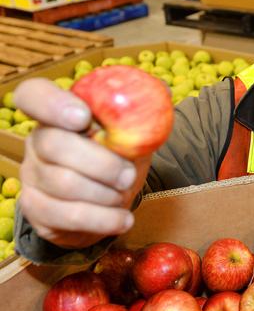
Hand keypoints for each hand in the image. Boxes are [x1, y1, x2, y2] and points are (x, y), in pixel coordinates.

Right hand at [15, 78, 150, 248]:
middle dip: (101, 163)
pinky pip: (68, 215)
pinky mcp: (37, 209)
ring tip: (124, 194)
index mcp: (58, 114)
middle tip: (128, 176)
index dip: (53, 104)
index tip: (83, 117)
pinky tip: (123, 219)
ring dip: (105, 193)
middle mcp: (38, 141)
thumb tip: (163, 90)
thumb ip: (142, 113)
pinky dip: (104, 219)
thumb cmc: (118, 159)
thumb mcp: (132, 133)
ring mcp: (33, 176)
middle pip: (53, 144)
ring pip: (63, 183)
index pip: (34, 95)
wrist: (105, 204)